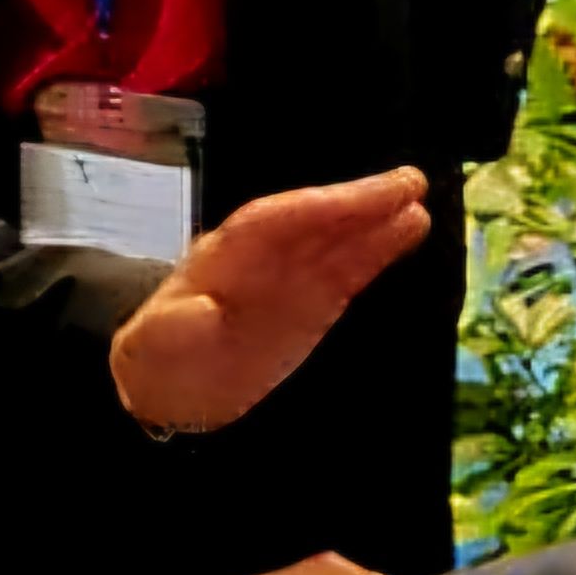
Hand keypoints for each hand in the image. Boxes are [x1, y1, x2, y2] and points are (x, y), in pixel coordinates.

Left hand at [109, 169, 430, 433]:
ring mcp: (290, 277)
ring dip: (378, 223)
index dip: (317, 209)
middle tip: (412, 183)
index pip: (274, 223)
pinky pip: (348, 271)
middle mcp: (262, 256)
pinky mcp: (312, 301)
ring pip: (337, 242)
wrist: (169, 391)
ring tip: (421, 205)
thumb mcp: (154, 351)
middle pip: (314, 222)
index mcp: (222, 257)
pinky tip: (408, 234)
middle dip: (358, 203)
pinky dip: (377, 252)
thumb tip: (198, 311)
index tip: (357, 201)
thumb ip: (174, 331)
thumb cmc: (160, 363)